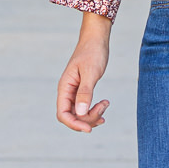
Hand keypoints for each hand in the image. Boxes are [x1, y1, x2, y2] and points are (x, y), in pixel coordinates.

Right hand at [57, 14, 112, 132]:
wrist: (96, 39)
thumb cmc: (93, 52)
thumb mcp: (90, 72)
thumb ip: (85, 92)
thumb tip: (80, 113)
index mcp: (64, 87)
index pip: (63, 114)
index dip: (74, 124)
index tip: (89, 128)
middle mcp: (67, 92)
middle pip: (72, 116)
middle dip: (87, 119)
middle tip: (103, 108)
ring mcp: (74, 92)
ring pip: (79, 113)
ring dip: (92, 114)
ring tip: (106, 104)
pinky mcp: (82, 90)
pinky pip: (84, 107)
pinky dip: (94, 110)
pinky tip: (104, 107)